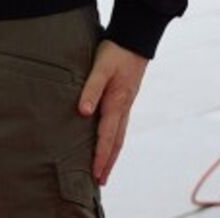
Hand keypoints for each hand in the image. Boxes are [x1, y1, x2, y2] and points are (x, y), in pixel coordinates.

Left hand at [78, 40, 147, 184]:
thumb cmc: (116, 52)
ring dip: (112, 153)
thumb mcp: (100, 68)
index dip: (101, 157)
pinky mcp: (125, 98)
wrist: (136, 39)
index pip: (107, 137)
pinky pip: (120, 125)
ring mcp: (126, 104)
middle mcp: (123, 108)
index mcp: (116, 104)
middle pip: (116, 142)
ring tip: (105, 168)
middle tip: (101, 181)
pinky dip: (114, 139)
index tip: (96, 174)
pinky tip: (110, 140)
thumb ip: (91, 89)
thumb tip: (83, 112)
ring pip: (119, 135)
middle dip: (108, 162)